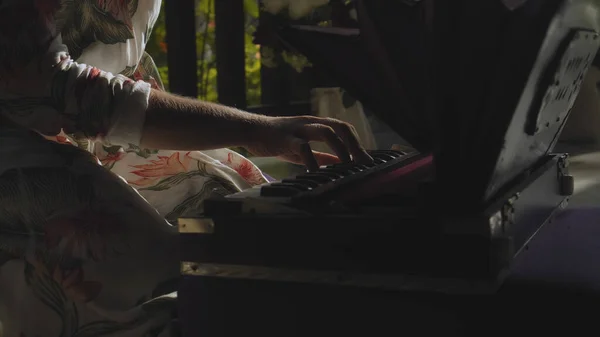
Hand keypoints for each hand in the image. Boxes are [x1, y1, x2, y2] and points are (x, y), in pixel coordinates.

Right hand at [245, 116, 372, 170]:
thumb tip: (338, 164)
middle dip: (354, 145)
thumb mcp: (302, 148)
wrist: (250, 130)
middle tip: (363, 164)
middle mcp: (311, 122)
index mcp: (316, 124)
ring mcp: (299, 129)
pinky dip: (312, 161)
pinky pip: (303, 147)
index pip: (344, 128)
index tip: (366, 160)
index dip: (357, 142)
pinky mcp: (285, 138)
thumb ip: (320, 154)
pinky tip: (315, 173)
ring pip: (326, 131)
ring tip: (346, 166)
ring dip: (340, 148)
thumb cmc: (276, 140)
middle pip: (340, 126)